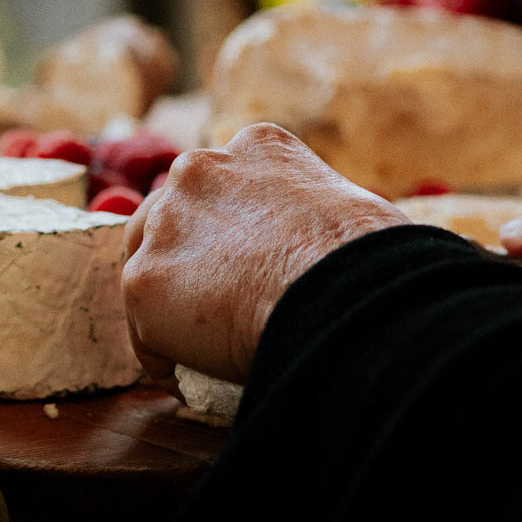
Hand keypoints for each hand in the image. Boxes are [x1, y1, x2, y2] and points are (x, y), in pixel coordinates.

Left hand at [122, 124, 407, 382]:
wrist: (344, 296)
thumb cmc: (376, 264)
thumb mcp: (357, 211)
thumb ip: (324, 219)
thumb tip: (341, 256)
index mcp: (258, 145)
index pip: (227, 183)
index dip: (232, 226)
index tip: (247, 263)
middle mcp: (201, 169)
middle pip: (170, 214)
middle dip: (184, 256)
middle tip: (210, 305)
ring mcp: (166, 225)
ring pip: (150, 266)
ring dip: (167, 303)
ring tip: (194, 345)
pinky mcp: (145, 282)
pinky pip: (145, 329)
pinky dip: (162, 353)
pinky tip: (186, 376)